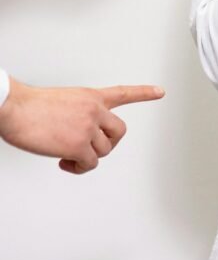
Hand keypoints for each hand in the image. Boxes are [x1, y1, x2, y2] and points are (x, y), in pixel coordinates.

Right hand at [0, 80, 163, 173]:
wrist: (14, 108)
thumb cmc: (29, 106)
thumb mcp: (62, 101)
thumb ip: (77, 114)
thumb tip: (77, 136)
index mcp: (90, 97)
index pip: (123, 93)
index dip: (143, 93)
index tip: (160, 91)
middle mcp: (94, 110)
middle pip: (119, 132)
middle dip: (108, 143)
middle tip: (89, 149)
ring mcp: (89, 128)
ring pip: (103, 151)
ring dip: (87, 157)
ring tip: (68, 155)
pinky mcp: (79, 145)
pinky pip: (90, 164)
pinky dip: (78, 167)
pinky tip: (64, 162)